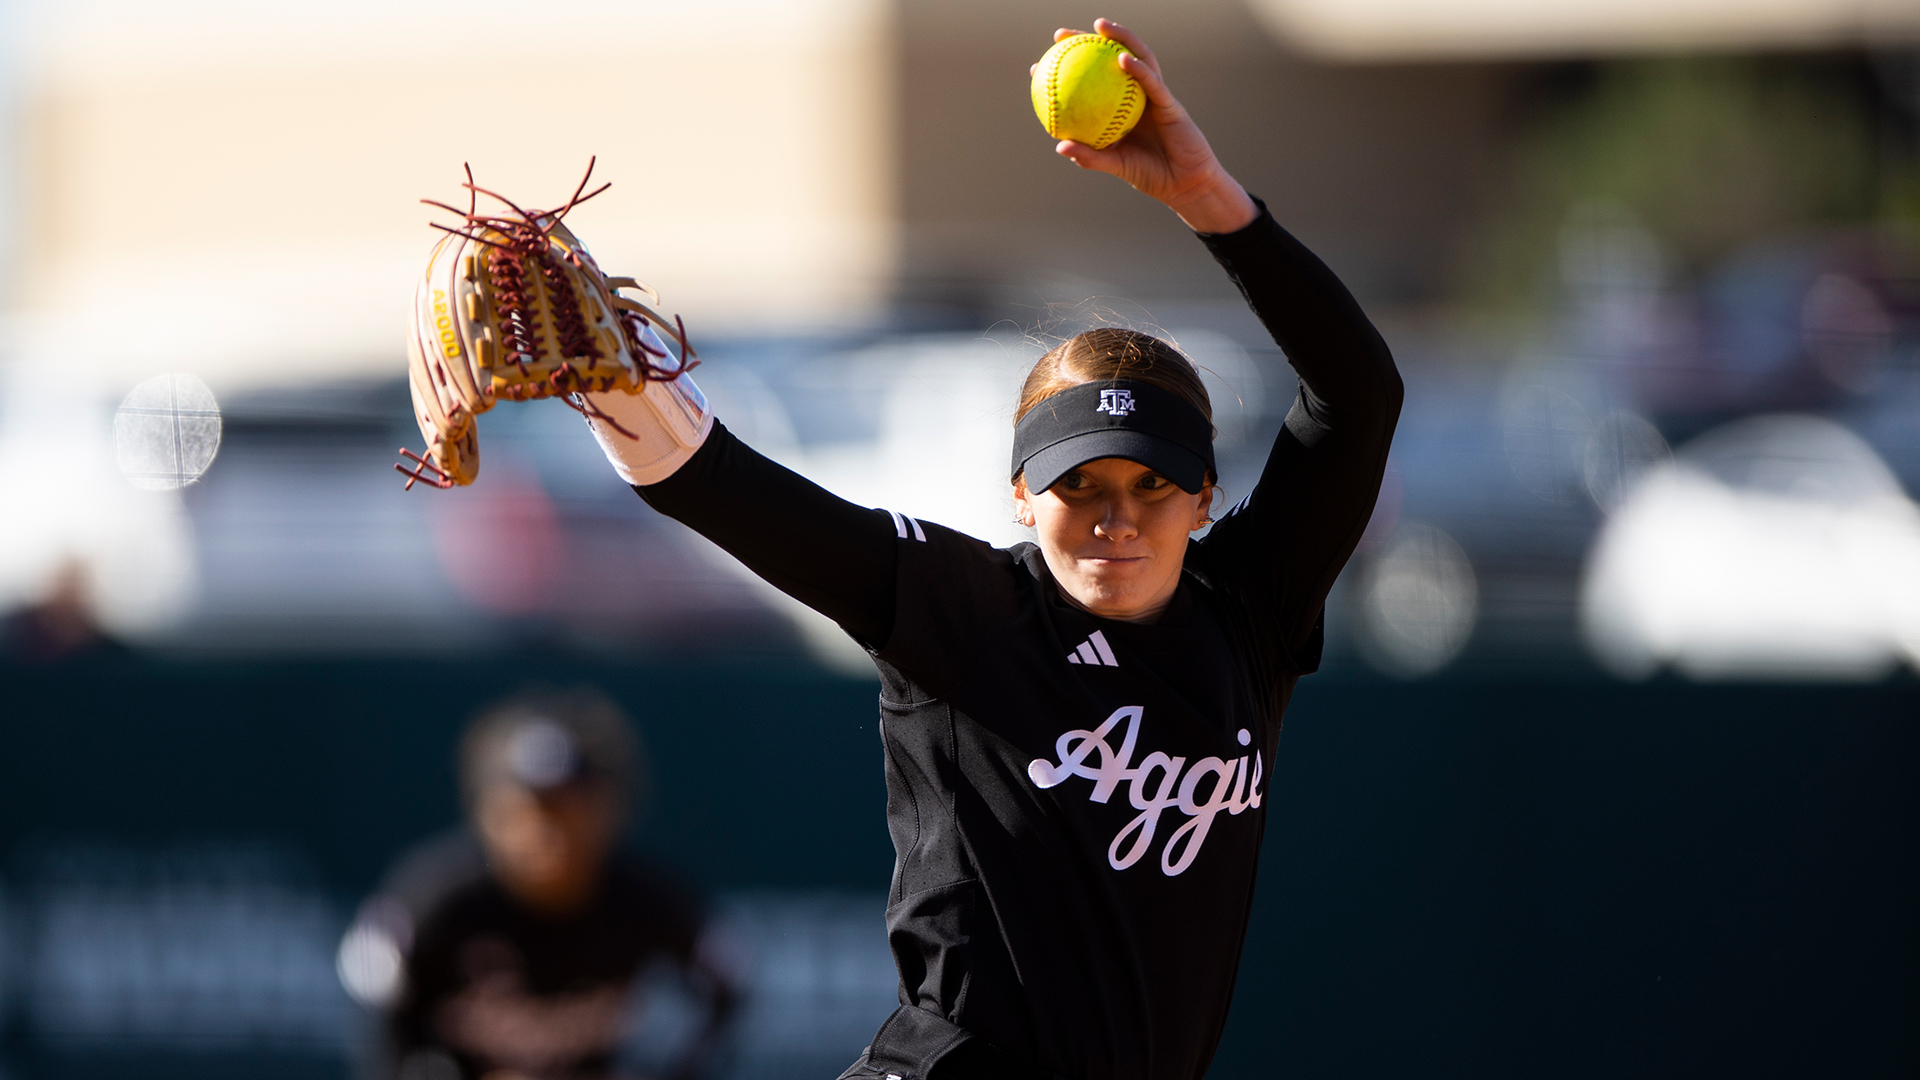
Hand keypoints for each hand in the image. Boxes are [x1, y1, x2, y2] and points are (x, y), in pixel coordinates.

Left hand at [1034, 19, 1256, 233]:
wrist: (1184, 185)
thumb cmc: (1150, 174)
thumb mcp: (1115, 165)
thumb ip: (1089, 157)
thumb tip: (1059, 145)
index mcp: (1120, 108)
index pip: (1091, 82)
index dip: (1067, 70)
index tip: (1039, 66)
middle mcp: (1136, 95)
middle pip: (1111, 58)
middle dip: (1088, 40)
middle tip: (1061, 35)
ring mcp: (1154, 96)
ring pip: (1138, 57)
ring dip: (1121, 38)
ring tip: (1100, 26)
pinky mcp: (1170, 103)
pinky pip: (1153, 83)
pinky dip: (1139, 69)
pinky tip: (1123, 59)